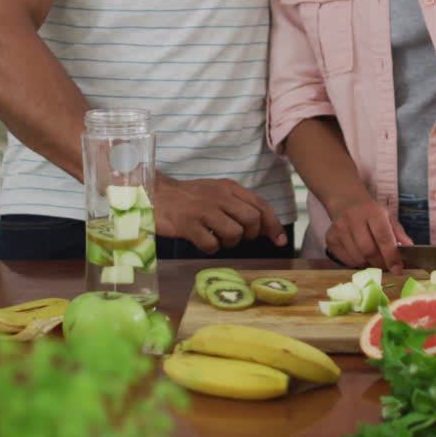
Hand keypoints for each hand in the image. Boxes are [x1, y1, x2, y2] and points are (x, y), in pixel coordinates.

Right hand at [153, 173, 286, 253]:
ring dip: (230, 243)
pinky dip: (211, 248)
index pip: (260, 204)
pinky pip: (211, 245)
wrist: (155, 193)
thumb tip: (264, 227)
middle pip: (252, 220)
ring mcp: (203, 210)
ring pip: (234, 233)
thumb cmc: (189, 197)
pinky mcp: (188, 225)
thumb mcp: (216, 192)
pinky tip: (203, 242)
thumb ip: (239, 205)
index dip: (274, 224)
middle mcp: (219, 196)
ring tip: (218, 239)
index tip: (280, 241)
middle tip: (239, 237)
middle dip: (250, 234)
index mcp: (228, 187)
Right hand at [325, 197, 412, 273]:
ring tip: (373, 259)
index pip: (383, 237)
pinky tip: (360, 255)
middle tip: (386, 266)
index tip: (398, 270)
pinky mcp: (330, 239)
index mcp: (372, 211)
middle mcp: (353, 218)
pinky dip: (357, 263)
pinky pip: (346, 261)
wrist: (346, 202)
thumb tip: (409, 248)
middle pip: (368, 251)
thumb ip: (398, 233)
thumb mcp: (388, 216)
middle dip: (380, 263)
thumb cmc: (371, 212)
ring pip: (357, 258)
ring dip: (368, 264)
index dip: (391, 256)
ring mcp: (339, 229)